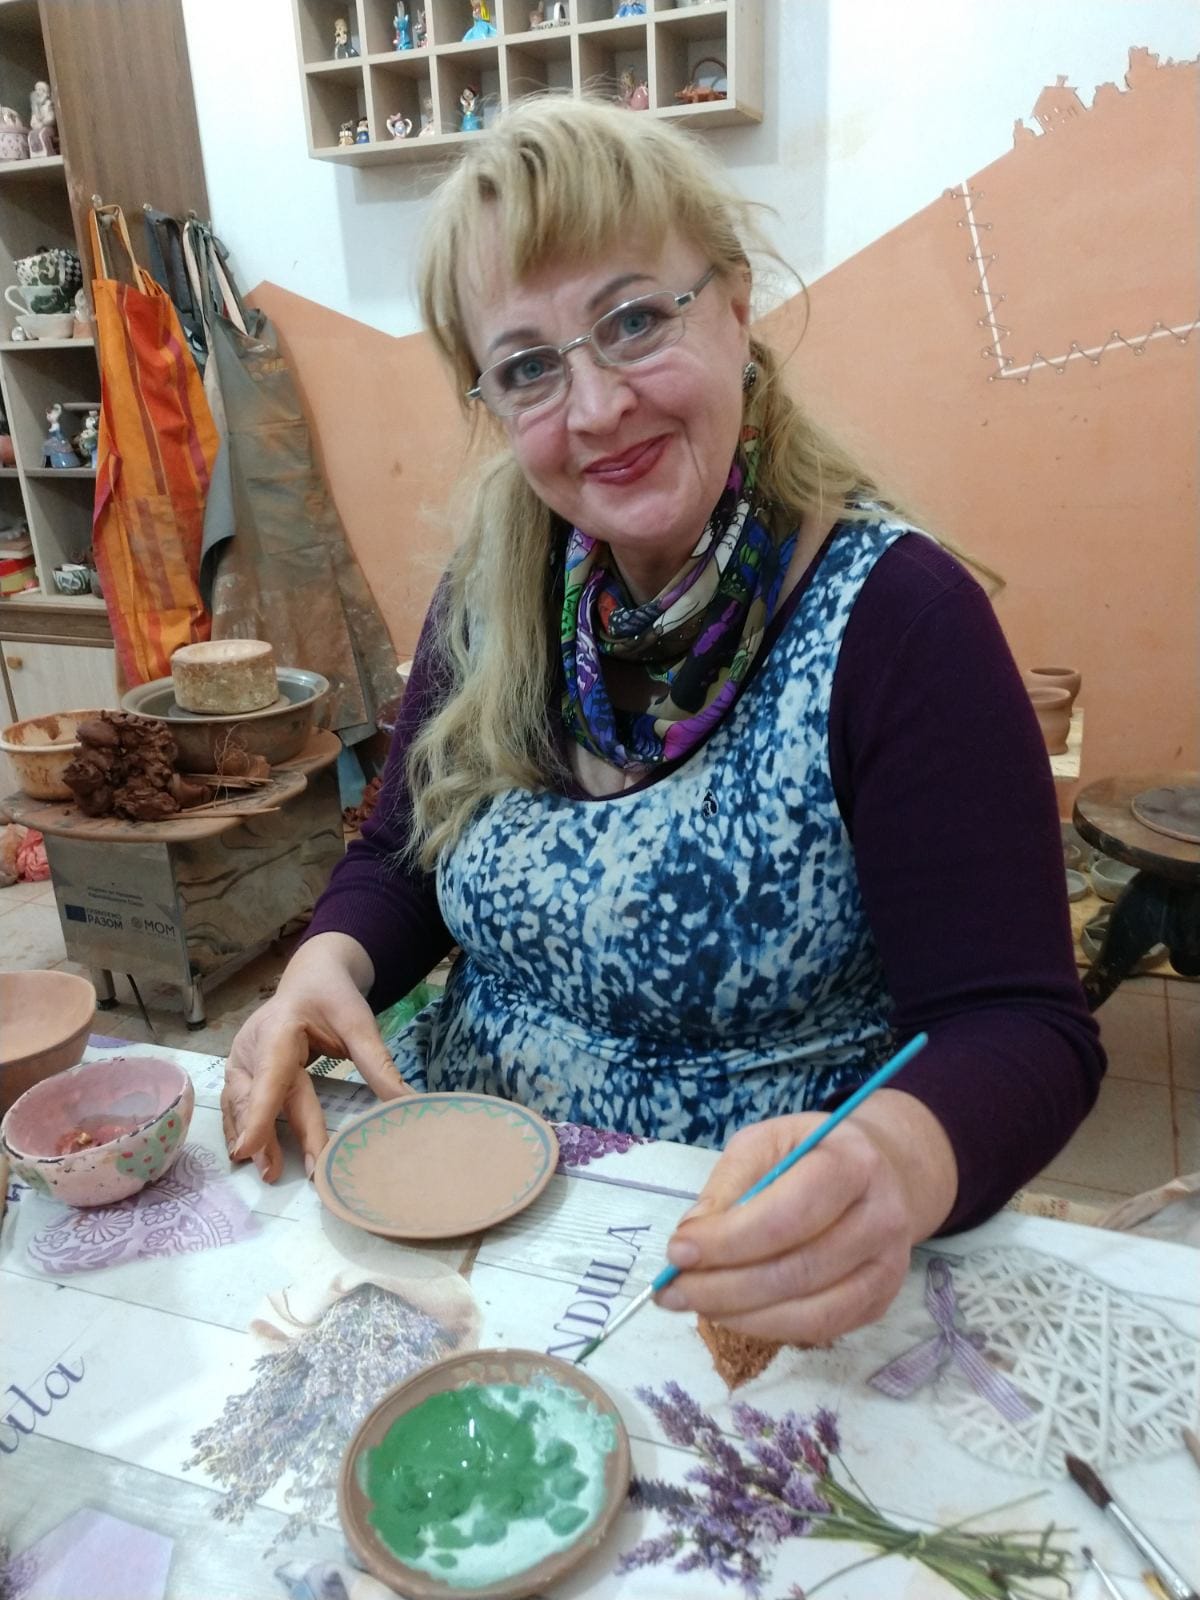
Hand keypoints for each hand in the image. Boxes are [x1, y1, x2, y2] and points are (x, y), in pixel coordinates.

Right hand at [221, 934, 411, 1182]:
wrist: (312, 976)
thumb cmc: (333, 997)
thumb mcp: (360, 1023)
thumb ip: (378, 1064)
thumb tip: (408, 1104)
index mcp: (278, 1030)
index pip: (269, 1079)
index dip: (259, 1116)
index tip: (247, 1148)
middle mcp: (251, 1046)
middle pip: (257, 1098)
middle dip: (264, 1136)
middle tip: (274, 1175)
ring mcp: (242, 1059)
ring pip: (241, 1105)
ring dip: (250, 1138)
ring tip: (267, 1171)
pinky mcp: (242, 1070)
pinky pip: (238, 1104)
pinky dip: (243, 1128)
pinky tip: (249, 1154)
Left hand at [656, 1093, 956, 1344]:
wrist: (878, 1172)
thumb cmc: (810, 1152)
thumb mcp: (766, 1143)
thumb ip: (730, 1184)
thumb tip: (692, 1238)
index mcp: (852, 1164)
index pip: (789, 1213)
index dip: (729, 1239)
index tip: (677, 1250)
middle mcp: (881, 1218)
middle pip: (798, 1269)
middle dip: (724, 1286)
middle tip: (671, 1291)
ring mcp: (886, 1267)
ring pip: (810, 1311)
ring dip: (741, 1315)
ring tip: (695, 1303)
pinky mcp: (880, 1301)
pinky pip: (821, 1329)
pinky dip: (768, 1327)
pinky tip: (732, 1313)